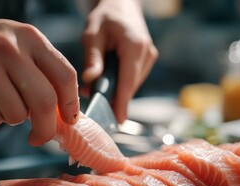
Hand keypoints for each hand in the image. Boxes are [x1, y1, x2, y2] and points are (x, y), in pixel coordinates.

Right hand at [0, 1, 79, 145]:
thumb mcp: (22, 45)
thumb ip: (45, 72)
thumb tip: (64, 115)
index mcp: (30, 38)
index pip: (64, 76)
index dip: (71, 104)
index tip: (69, 120)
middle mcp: (9, 49)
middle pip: (44, 101)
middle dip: (46, 128)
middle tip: (41, 136)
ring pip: (17, 115)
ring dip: (13, 117)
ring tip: (0, 98)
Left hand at [81, 0, 157, 122]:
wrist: (121, 5)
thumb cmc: (105, 17)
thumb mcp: (92, 33)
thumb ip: (92, 57)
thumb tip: (89, 80)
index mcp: (134, 45)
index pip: (128, 80)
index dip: (122, 102)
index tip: (118, 119)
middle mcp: (147, 53)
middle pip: (130, 85)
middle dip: (112, 95)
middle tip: (91, 95)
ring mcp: (149, 57)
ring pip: (131, 84)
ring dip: (115, 88)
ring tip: (96, 83)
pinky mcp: (147, 60)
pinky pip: (133, 78)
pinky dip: (120, 82)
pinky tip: (108, 76)